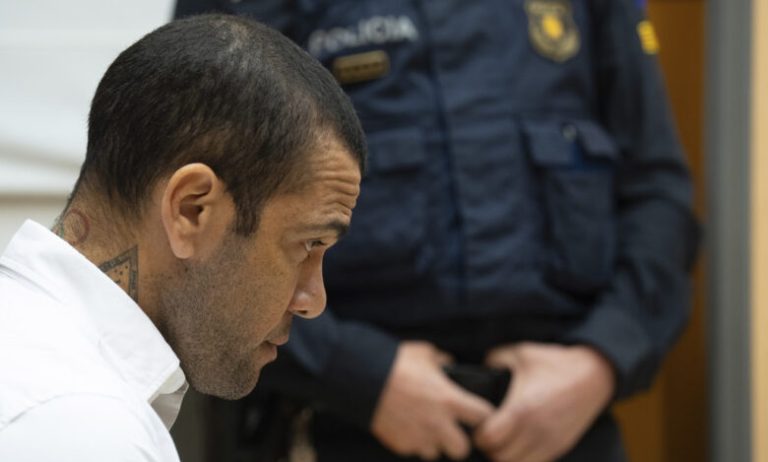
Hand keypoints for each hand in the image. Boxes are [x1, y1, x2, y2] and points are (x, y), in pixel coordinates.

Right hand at [371, 341, 494, 460]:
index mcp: (450, 399)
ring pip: (435, 453)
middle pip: (462, 449)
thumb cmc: (395, 362)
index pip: (484, 416)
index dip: (483, 414)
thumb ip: (442, 361)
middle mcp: (438, 423)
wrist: (362, 378)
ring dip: (433, 443)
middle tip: (451, 429)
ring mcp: (418, 437)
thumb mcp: (425, 353)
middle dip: (459, 440)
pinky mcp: (400, 445)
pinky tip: (406, 426)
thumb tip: (449, 364)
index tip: (477, 413)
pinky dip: (412, 442)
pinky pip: (413, 450)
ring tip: (424, 428)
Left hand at [474, 342, 615, 461]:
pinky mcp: (560, 448)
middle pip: (500, 457)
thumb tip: (478, 368)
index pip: (489, 439)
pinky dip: (523, 458)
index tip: (479, 423)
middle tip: (487, 432)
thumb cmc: (554, 363)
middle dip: (489, 447)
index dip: (478, 433)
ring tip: (503, 440)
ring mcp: (550, 443)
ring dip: (506, 456)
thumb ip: (494, 360)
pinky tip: (519, 443)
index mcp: (522, 409)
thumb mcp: (520, 353)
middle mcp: (536, 431)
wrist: (593, 374)